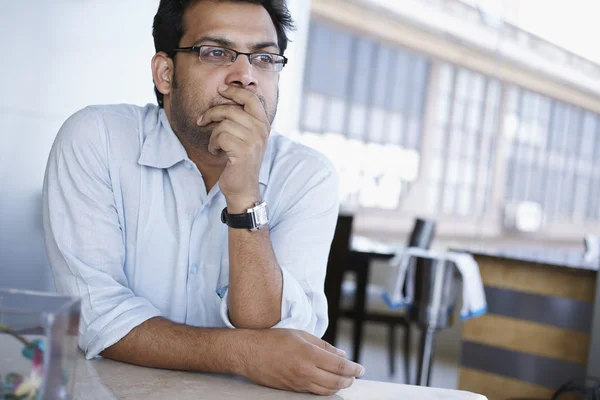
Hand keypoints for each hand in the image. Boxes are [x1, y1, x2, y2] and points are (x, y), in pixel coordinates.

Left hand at [198, 85, 269, 211]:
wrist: (243, 188)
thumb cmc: (240, 162)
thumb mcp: (246, 137)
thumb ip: (242, 119)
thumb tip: (226, 94)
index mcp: (264, 124)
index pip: (251, 98)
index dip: (234, 91)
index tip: (221, 89)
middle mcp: (261, 131)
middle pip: (231, 109)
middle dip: (212, 114)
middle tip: (202, 121)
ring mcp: (253, 141)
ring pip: (223, 124)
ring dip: (213, 136)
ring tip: (216, 146)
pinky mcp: (243, 151)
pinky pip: (220, 137)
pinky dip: (213, 145)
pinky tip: (217, 152)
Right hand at [241, 329, 364, 395]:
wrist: (249, 353)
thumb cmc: (273, 339)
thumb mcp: (300, 335)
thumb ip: (323, 345)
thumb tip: (341, 353)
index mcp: (309, 354)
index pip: (340, 366)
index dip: (354, 368)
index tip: (361, 368)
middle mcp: (305, 371)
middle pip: (336, 382)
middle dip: (350, 380)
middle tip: (355, 375)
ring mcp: (298, 383)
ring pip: (327, 390)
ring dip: (339, 386)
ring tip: (345, 380)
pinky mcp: (292, 390)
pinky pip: (314, 392)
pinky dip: (326, 389)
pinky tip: (329, 383)